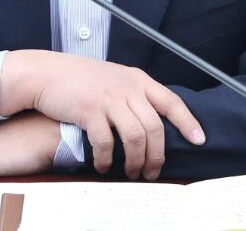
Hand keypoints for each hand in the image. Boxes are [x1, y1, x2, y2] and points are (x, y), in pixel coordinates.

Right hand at [0, 50, 204, 179]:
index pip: (171, 101)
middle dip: (157, 156)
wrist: (45, 73)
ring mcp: (109, 98)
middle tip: (152, 173)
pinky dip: (106, 159)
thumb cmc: (77, 78)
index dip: (188, 122)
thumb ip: (131, 94)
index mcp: (136, 79)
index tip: (199, 140)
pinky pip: (106, 143)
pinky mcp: (90, 111)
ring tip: (130, 173)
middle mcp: (127, 88)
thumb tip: (149, 121)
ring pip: (136, 138)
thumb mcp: (112, 78)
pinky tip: (102, 165)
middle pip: (155, 128)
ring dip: (135, 162)